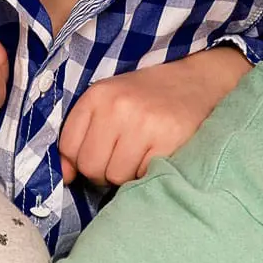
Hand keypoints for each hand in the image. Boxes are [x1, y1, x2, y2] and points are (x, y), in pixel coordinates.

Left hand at [60, 46, 249, 185]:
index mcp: (98, 95)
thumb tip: (65, 176)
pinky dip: (147, 173)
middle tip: (124, 156)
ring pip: (115, 176)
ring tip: (141, 155)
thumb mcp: (109, 103)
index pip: (69, 148)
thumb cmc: (148, 98)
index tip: (100, 152)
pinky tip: (156, 156)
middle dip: (104, 171)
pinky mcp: (167, 141)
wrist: (197, 84)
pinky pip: (142, 177)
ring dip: (127, 174)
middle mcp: (118, 106)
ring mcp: (143, 123)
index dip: (81, 160)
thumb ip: (82, 136)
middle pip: (91, 166)